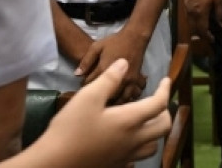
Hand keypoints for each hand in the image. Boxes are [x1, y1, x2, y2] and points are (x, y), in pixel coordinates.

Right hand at [36, 59, 170, 165]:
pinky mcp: (116, 166)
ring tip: (146, 121)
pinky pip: (137, 158)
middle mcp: (133, 141)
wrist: (54, 163)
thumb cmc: (70, 128)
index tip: (166, 80)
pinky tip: (128, 142)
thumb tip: (125, 63)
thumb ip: (109, 79)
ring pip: (152, 146)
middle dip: (165, 111)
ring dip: (155, 132)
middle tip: (158, 100)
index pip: (159, 104)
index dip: (165, 90)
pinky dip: (139, 147)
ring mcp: (125, 157)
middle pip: (163, 127)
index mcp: (130, 121)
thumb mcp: (88, 97)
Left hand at [76, 26, 150, 102]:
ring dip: (111, 103)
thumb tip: (77, 74)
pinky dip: (124, 100)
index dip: (84, 87)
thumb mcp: (97, 47)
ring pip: (118, 99)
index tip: (82, 88)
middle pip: (104, 95)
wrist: (134, 38)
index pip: (90, 84)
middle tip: (92, 99)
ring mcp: (128, 81)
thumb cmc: (114, 42)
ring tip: (105, 104)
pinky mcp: (135, 82)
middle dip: (97, 98)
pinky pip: (130, 96)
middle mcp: (117, 78)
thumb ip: (86, 61)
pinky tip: (119, 102)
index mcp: (104, 69)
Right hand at [181, 0, 221, 42]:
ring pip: (190, 24)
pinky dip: (194, 22)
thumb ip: (220, 13)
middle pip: (194, 29)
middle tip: (209, 37)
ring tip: (204, 30)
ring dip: (197, 29)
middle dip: (201, 35)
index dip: (207, 36)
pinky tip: (198, 19)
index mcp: (200, 13)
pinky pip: (188, 17)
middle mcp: (191, 13)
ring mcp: (186, 9)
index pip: (202, 30)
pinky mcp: (185, 4)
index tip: (212, 40)